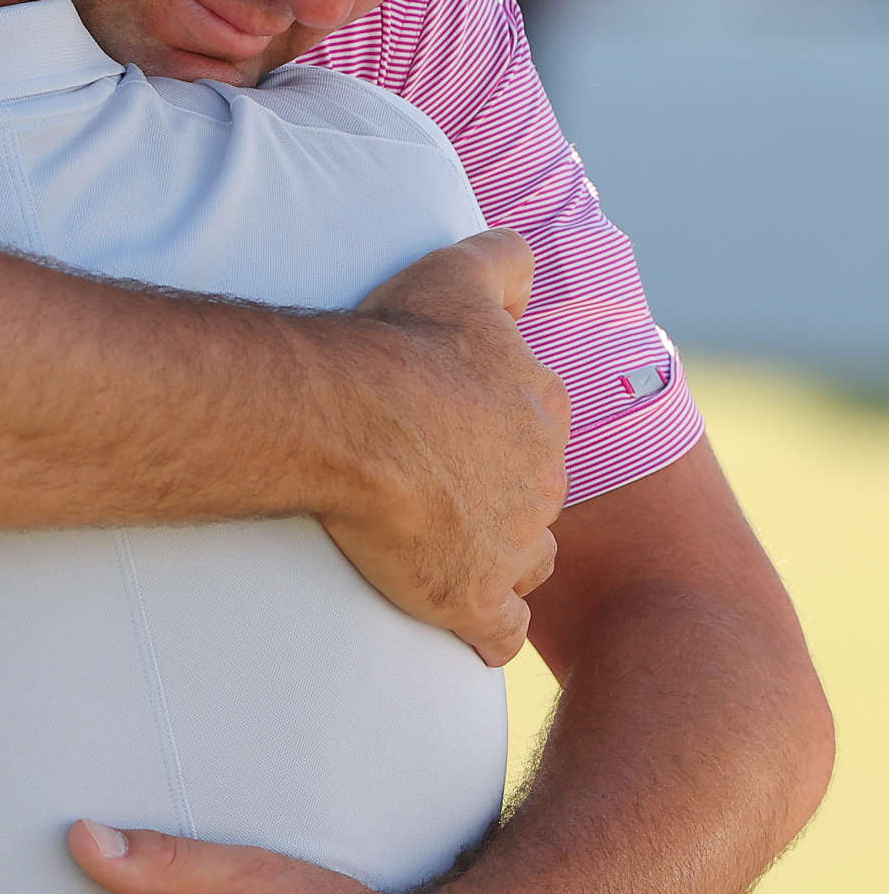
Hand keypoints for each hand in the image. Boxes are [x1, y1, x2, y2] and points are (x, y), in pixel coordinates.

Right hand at [328, 229, 567, 664]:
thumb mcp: (456, 273)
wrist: (349, 416)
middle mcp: (544, 481)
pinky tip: (453, 616)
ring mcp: (512, 546)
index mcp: (543, 410)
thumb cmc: (398, 343)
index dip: (498, 436)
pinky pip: (496, 633)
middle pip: (533, 499)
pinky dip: (481, 629)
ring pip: (525, 564)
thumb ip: (504, 261)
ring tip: (439, 548)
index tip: (451, 434)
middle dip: (497, 498)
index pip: (540, 431)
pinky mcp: (473, 600)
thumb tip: (528, 265)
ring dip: (494, 560)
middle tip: (433, 488)